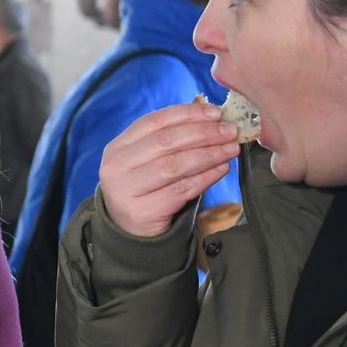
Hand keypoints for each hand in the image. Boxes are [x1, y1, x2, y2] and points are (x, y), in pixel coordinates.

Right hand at [98, 103, 239, 237]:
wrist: (130, 232)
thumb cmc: (145, 190)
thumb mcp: (146, 162)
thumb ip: (169, 140)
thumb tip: (211, 119)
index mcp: (117, 147)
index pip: (155, 121)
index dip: (188, 114)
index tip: (216, 113)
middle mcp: (116, 167)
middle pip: (166, 141)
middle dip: (204, 133)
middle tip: (230, 131)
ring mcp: (126, 190)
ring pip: (175, 165)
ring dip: (209, 154)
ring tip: (230, 149)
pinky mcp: (142, 211)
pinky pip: (182, 190)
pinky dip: (206, 177)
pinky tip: (221, 169)